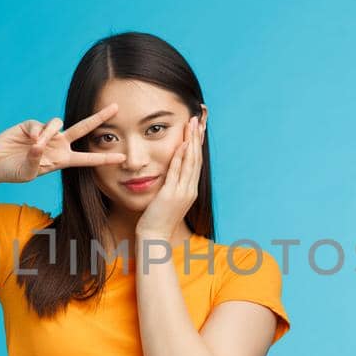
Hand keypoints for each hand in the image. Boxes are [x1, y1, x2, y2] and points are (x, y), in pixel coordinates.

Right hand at [0, 103, 126, 183]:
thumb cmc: (15, 171)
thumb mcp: (29, 173)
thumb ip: (36, 162)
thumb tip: (39, 145)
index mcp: (62, 159)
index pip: (87, 159)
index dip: (104, 158)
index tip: (122, 158)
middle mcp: (58, 144)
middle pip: (83, 128)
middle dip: (99, 117)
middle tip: (115, 107)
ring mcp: (46, 133)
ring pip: (57, 123)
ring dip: (49, 133)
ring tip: (37, 145)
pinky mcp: (32, 125)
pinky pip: (39, 124)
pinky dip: (36, 131)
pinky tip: (30, 140)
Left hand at [136, 111, 204, 238]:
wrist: (154, 237)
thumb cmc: (157, 219)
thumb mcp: (167, 199)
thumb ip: (171, 185)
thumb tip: (170, 173)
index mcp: (190, 190)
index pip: (196, 161)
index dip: (198, 143)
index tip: (200, 127)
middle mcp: (190, 189)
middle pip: (197, 157)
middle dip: (198, 136)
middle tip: (200, 118)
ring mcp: (182, 192)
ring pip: (190, 162)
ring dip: (192, 141)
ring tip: (193, 124)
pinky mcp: (171, 194)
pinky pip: (177, 172)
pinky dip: (181, 157)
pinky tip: (183, 144)